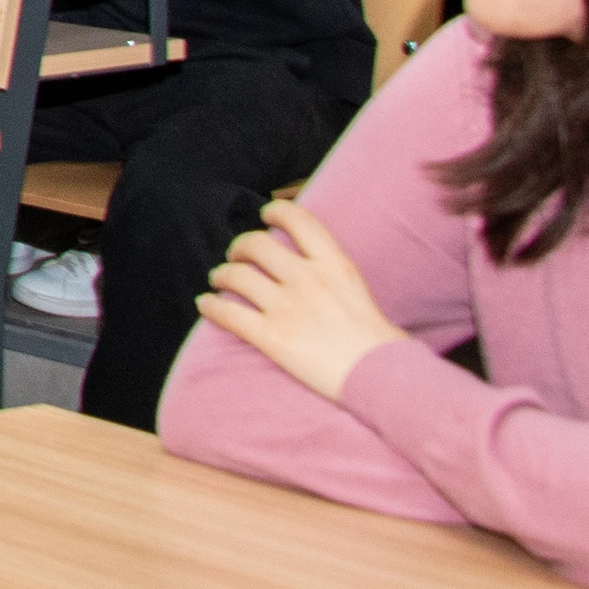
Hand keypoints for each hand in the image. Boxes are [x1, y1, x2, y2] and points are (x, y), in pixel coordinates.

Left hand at [194, 197, 406, 400]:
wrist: (383, 377)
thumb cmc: (379, 341)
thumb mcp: (359, 290)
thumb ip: (333, 272)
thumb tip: (316, 265)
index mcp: (333, 264)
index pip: (297, 219)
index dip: (275, 210)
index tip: (266, 213)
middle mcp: (307, 278)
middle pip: (255, 244)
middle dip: (239, 247)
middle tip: (236, 256)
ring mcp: (287, 307)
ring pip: (235, 276)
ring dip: (221, 275)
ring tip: (218, 280)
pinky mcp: (272, 336)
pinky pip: (227, 313)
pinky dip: (210, 306)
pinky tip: (205, 304)